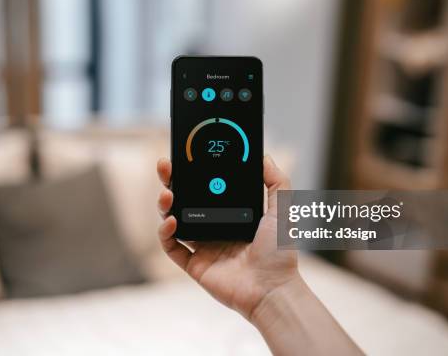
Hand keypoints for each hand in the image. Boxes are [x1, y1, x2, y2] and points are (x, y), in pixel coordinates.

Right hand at [156, 155, 298, 319]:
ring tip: (168, 195)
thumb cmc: (280, 254)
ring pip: (174, 220)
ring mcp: (203, 246)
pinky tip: (171, 222)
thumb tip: (264, 156)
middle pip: (185, 199)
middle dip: (172, 182)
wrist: (273, 289)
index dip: (194, 172)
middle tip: (166, 166)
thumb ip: (277, 182)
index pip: (207, 187)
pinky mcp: (194, 265)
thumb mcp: (282, 210)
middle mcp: (215, 227)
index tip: (186, 156)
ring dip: (165, 205)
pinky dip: (165, 234)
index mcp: (232, 213)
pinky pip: (171, 247)